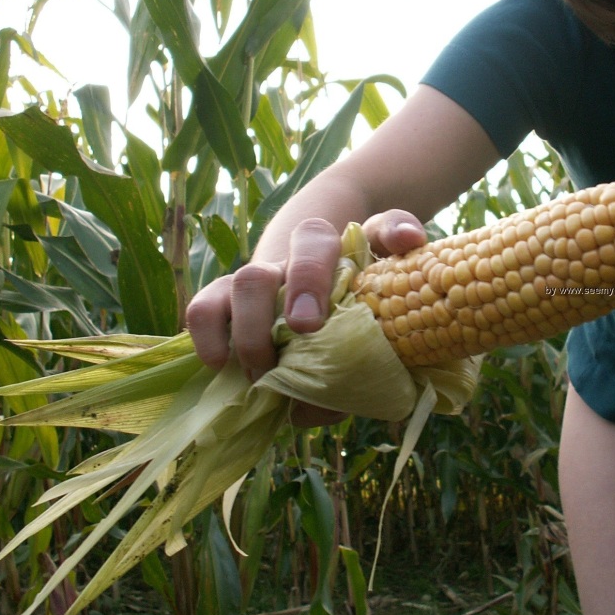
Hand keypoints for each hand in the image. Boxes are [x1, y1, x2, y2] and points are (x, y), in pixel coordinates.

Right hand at [185, 211, 425, 411]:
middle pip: (257, 276)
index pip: (312, 245)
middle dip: (261, 322)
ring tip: (260, 376)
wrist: (332, 270)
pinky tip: (220, 366)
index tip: (307, 326)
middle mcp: (283, 260)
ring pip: (230, 290)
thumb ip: (399, 237)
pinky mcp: (230, 303)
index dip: (305, 281)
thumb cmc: (364, 270)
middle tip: (276, 366)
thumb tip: (410, 240)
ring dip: (241, 338)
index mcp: (325, 244)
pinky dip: (206, 336)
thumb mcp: (389, 252)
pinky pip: (204, 309)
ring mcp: (254, 282)